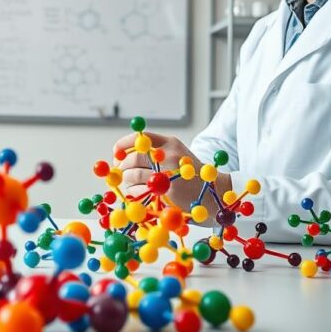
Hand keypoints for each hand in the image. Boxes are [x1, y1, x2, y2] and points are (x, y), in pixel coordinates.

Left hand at [113, 131, 231, 223]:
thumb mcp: (178, 156)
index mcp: (170, 143)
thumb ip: (155, 153)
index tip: (115, 153)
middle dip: (121, 166)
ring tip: (132, 184)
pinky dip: (133, 192)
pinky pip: (138, 190)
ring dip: (127, 180)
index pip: (140, 137)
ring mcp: (167, 173)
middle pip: (133, 157)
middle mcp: (168, 155)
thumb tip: (122, 156)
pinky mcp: (166, 191)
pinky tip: (140, 193)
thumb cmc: (192, 177)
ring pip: (132, 174)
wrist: (214, 194)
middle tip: (120, 172)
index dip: (123, 145)